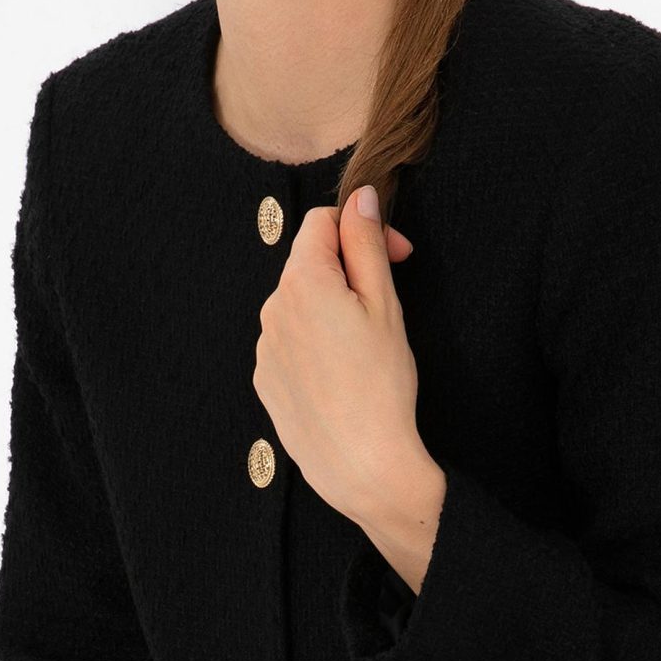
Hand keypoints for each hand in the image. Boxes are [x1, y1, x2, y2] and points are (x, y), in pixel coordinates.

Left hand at [253, 185, 423, 529]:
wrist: (362, 464)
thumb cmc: (382, 385)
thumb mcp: (385, 304)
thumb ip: (367, 243)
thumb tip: (361, 195)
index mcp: (302, 282)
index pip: (322, 223)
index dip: (363, 230)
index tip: (397, 256)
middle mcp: (272, 309)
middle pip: (309, 265)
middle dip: (348, 271)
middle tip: (388, 304)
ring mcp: (264, 347)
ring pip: (300, 305)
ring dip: (331, 309)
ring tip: (366, 349)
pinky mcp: (265, 380)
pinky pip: (290, 343)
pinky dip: (316, 344)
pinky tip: (344, 374)